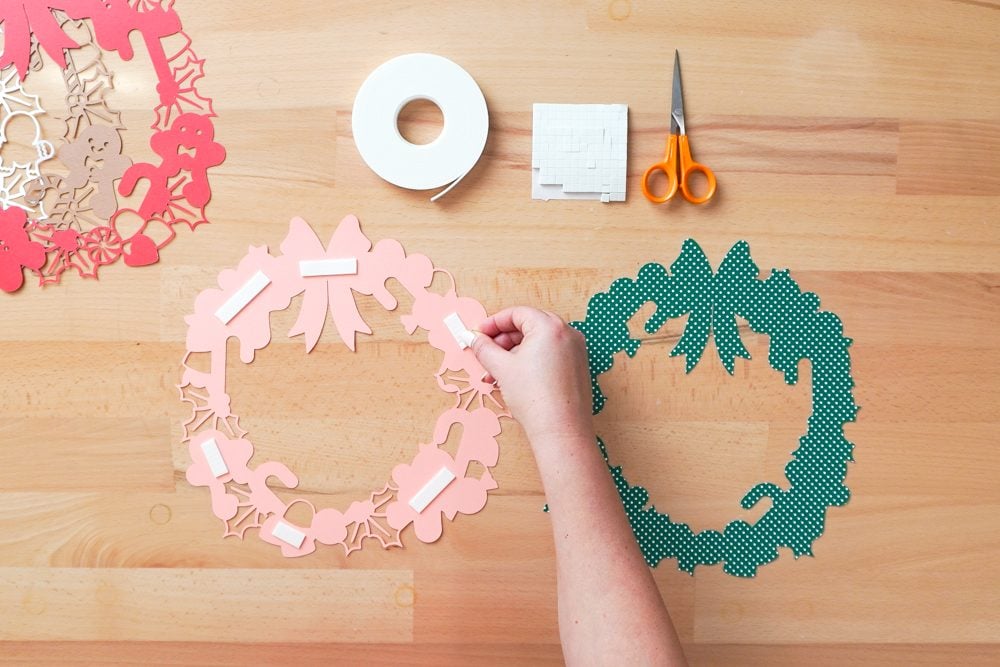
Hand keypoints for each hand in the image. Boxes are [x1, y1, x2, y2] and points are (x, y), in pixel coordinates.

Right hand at [471, 306, 592, 443]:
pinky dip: (530, 361)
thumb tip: (475, 339)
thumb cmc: (535, 398)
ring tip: (495, 373)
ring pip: (538, 343)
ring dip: (514, 353)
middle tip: (486, 352)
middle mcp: (567, 334)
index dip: (493, 323)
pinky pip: (549, 355)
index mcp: (550, 327)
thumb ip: (484, 348)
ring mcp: (575, 351)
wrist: (561, 430)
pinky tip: (514, 378)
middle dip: (503, 340)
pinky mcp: (577, 367)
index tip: (478, 334)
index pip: (517, 313)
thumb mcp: (502, 368)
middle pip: (528, 326)